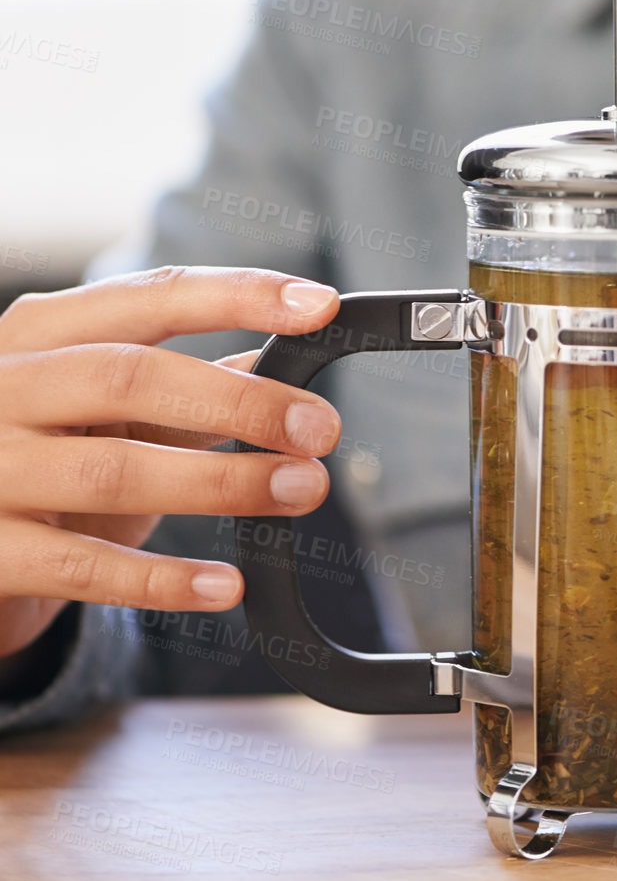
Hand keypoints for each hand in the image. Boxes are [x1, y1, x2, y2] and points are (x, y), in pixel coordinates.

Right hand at [0, 266, 341, 663]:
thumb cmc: (39, 457)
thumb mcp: (104, 409)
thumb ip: (185, 385)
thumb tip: (280, 357)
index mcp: (42, 332)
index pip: (149, 296)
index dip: (237, 297)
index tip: (319, 307)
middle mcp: (5, 387)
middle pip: (131, 378)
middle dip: (240, 401)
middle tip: (321, 428)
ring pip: (113, 470)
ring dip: (223, 484)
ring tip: (300, 489)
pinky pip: (83, 568)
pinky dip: (162, 579)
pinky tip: (224, 584)